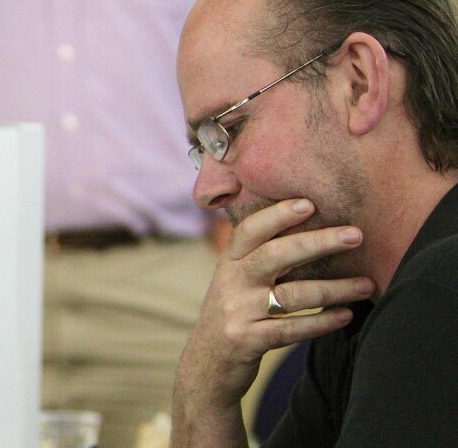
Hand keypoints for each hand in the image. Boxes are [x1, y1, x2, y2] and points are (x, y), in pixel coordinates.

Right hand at [170, 198, 374, 446]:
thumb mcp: (234, 282)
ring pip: (293, 294)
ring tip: (366, 284)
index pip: (250, 230)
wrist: (205, 366)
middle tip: (356, 235)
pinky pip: (293, 328)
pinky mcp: (248, 340)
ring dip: (335, 288)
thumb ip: (258, 258)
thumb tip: (308, 229)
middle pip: (276, 254)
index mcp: (228, 262)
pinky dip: (323, 322)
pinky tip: (346, 316)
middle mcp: (231, 282)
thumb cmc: (232, 316)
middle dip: (318, 242)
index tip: (310, 204)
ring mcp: (238, 311)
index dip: (278, 214)